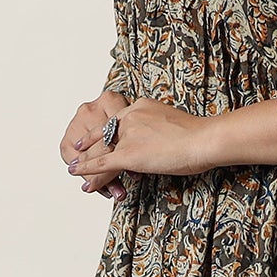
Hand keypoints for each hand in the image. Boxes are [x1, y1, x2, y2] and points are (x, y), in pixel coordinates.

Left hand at [64, 95, 215, 197]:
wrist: (203, 139)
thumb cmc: (199, 135)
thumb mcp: (174, 124)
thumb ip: (160, 129)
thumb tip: (160, 139)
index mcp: (141, 106)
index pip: (118, 120)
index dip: (106, 130)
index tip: (98, 133)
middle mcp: (130, 116)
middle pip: (106, 133)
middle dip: (91, 143)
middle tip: (77, 147)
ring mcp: (128, 135)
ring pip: (102, 150)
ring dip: (87, 161)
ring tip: (73, 165)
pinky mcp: (129, 154)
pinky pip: (101, 162)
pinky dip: (86, 168)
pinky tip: (74, 171)